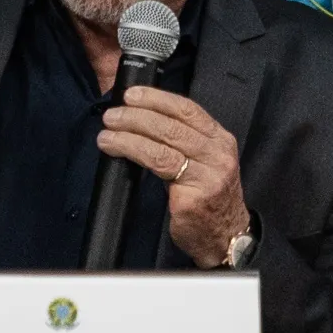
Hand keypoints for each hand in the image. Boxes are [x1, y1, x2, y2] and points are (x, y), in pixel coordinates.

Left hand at [98, 86, 250, 267]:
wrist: (225, 237)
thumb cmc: (209, 198)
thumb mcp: (206, 162)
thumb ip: (183, 141)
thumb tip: (142, 120)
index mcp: (220, 140)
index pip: (188, 109)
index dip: (157, 98)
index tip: (133, 94)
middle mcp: (217, 155)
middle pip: (172, 126)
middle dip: (137, 116)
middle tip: (113, 115)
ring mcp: (207, 176)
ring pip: (162, 146)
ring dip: (129, 136)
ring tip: (108, 134)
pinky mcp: (192, 197)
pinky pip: (159, 168)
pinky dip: (134, 154)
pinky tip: (118, 151)